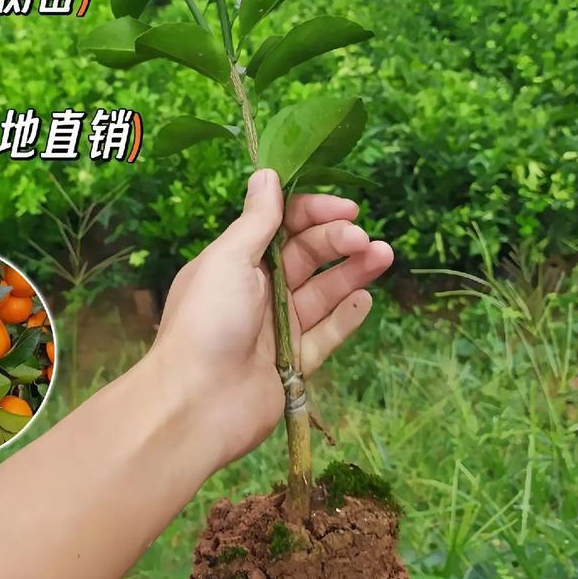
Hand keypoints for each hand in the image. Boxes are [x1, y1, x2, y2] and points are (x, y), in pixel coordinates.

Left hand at [150, 169, 392, 468]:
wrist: (194, 404)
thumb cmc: (205, 323)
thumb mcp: (229, 259)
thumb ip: (257, 221)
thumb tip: (268, 173)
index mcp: (238, 261)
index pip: (284, 226)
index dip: (315, 214)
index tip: (347, 209)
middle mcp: (259, 290)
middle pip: (308, 256)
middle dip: (339, 242)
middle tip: (365, 241)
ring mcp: (278, 328)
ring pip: (324, 292)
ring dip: (353, 273)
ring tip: (383, 256)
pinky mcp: (294, 364)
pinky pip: (327, 335)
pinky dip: (346, 317)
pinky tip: (365, 300)